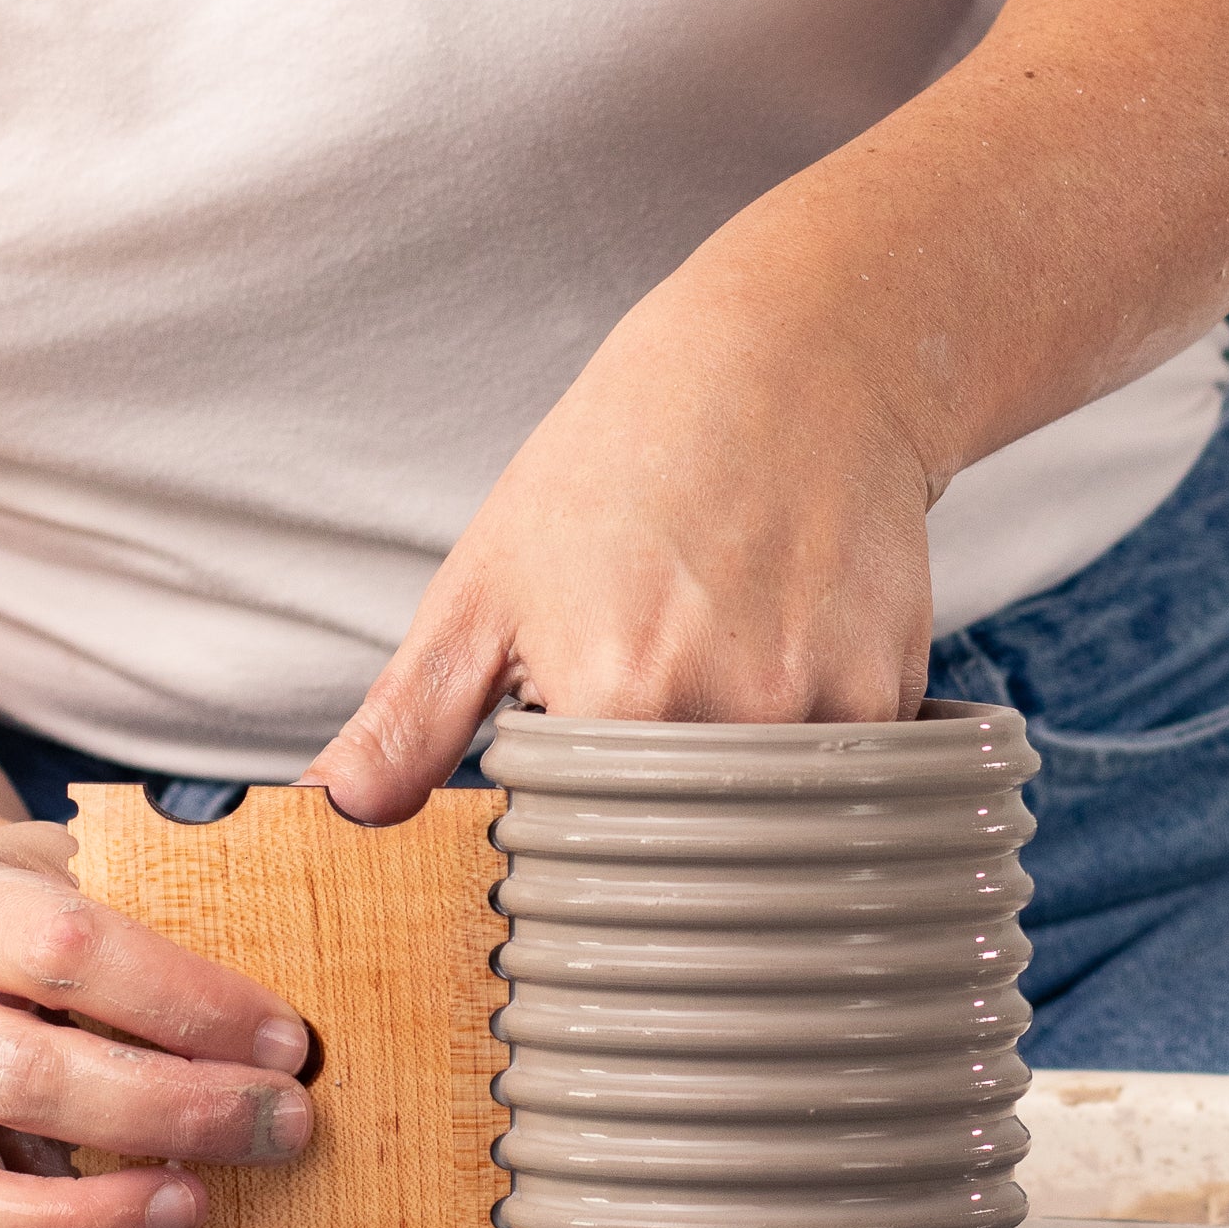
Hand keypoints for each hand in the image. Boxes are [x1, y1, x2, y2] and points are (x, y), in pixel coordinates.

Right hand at [0, 822, 314, 1227]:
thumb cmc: (36, 917)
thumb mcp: (85, 871)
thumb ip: (170, 901)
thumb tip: (301, 971)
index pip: (65, 950)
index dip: (187, 1001)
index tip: (280, 1039)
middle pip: (24, 1078)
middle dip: (174, 1112)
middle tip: (276, 1125)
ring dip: (92, 1218)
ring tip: (195, 1206)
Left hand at [306, 234, 936, 821]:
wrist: (797, 363)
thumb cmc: (619, 465)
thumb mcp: (487, 579)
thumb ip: (410, 711)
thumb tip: (338, 808)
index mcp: (615, 698)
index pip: (582, 859)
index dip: (567, 845)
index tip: (565, 811)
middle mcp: (731, 717)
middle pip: (681, 865)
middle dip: (652, 837)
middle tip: (641, 755)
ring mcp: (824, 709)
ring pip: (764, 835)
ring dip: (730, 809)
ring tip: (706, 704)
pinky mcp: (890, 695)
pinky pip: (839, 789)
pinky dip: (801, 767)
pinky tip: (775, 679)